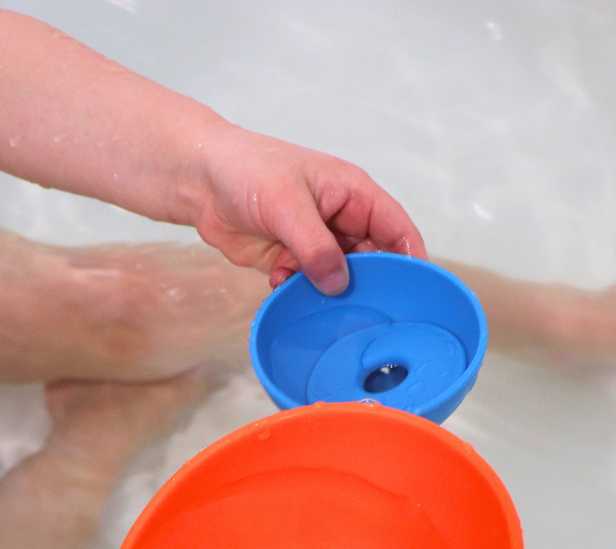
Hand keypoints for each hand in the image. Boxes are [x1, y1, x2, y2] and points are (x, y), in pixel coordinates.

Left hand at [191, 125, 427, 294]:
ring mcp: (316, 242)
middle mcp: (341, 220)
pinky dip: (299, 293)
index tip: (415, 295)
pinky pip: (307, 286)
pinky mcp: (291, 261)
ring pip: (339, 279)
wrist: (200, 180)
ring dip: (328, 292)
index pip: (397, 230)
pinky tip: (281, 286)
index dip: (411, 261)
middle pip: (372, 262)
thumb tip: (338, 283)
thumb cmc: (246, 170)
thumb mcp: (287, 204)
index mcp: (353, 194)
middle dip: (367, 286)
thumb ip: (315, 246)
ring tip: (317, 299)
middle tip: (363, 312)